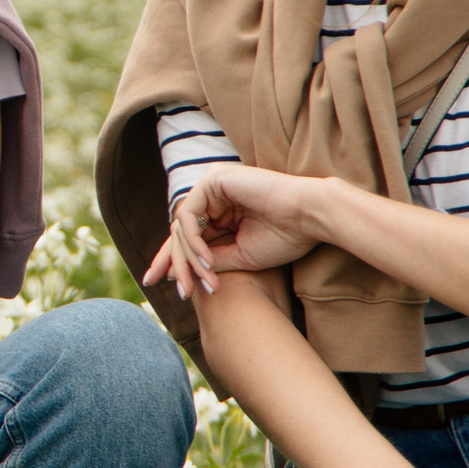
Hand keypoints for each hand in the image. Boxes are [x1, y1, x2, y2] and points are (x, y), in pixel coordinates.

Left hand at [143, 164, 325, 296]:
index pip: (188, 234)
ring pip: (182, 226)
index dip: (173, 258)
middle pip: (180, 230)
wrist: (311, 218)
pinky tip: (206, 262)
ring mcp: (212, 184)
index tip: (157, 282)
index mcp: (222, 208)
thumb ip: (210, 260)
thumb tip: (179, 273)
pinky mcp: (213, 179)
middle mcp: (213, 193)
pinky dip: (194, 243)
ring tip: (201, 284)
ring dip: (188, 259)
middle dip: (172, 261)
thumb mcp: (239, 256)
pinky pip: (190, 216)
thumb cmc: (285, 237)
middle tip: (171, 288)